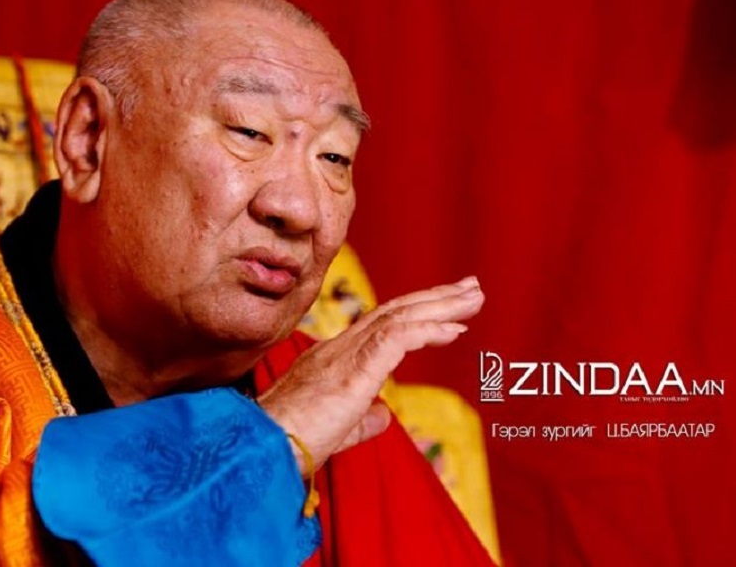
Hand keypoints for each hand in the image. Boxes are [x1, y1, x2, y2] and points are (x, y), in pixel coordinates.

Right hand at [259, 276, 483, 475]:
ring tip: (473, 298)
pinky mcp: (353, 371)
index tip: (451, 312)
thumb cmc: (291, 444)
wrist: (262, 448)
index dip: (418, 314)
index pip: (383, 324)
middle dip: (437, 299)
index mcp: (335, 358)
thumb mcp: (337, 430)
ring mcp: (345, 355)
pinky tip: (454, 331)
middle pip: (396, 311)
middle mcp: (340, 348)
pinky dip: (427, 331)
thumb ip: (363, 419)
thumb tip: (385, 414)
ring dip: (441, 307)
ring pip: (400, 318)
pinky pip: (397, 339)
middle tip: (472, 287)